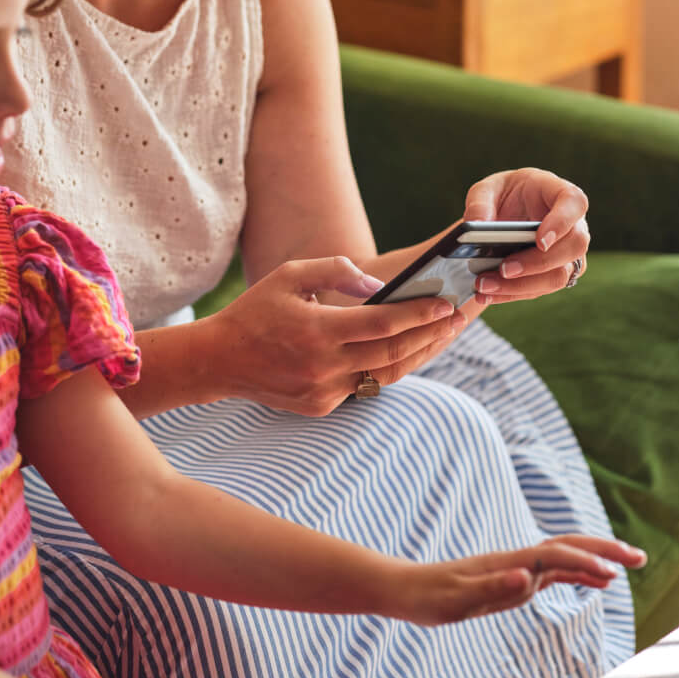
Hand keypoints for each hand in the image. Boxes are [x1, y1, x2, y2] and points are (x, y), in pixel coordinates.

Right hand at [204, 256, 462, 414]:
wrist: (219, 361)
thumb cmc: (256, 311)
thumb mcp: (289, 276)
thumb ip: (335, 271)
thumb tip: (377, 285)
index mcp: (316, 330)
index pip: (383, 324)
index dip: (419, 314)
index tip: (447, 302)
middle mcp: (323, 366)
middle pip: (393, 352)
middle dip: (431, 334)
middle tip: (458, 316)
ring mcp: (324, 391)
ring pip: (386, 375)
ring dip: (420, 355)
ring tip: (443, 334)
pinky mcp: (321, 406)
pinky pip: (364, 386)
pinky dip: (388, 367)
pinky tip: (408, 350)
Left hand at [389, 535, 647, 626]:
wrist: (406, 590)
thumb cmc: (428, 596)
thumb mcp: (456, 599)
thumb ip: (492, 587)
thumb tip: (526, 577)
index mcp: (507, 564)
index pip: (555, 557)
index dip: (584, 563)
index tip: (611, 574)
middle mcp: (517, 562)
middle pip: (569, 546)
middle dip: (605, 549)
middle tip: (640, 557)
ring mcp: (517, 569)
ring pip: (567, 557)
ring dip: (599, 557)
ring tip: (631, 564)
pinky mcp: (514, 580)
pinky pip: (556, 573)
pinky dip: (581, 574)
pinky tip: (597, 582)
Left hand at [464, 168, 591, 304]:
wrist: (506, 213)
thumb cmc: (504, 193)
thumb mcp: (487, 188)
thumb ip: (480, 202)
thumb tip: (475, 223)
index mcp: (560, 193)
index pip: (574, 203)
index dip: (561, 223)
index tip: (540, 241)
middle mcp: (574, 224)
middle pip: (573, 247)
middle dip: (537, 263)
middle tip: (504, 269)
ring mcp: (569, 253)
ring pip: (559, 276)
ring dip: (522, 285)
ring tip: (485, 285)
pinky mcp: (556, 274)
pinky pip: (540, 289)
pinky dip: (512, 293)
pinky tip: (487, 294)